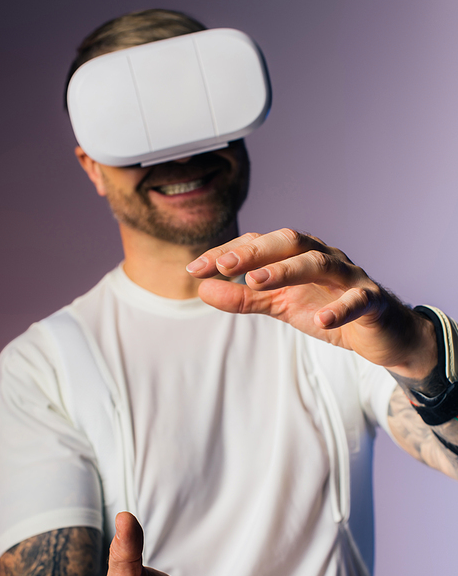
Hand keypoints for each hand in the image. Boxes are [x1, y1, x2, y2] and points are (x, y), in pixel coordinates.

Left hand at [186, 229, 436, 378]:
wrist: (380, 333)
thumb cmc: (327, 309)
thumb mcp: (280, 305)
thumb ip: (244, 297)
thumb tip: (203, 288)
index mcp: (298, 255)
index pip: (259, 244)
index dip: (227, 253)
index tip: (195, 268)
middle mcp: (323, 257)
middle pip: (290, 241)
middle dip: (255, 250)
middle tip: (225, 265)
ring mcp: (349, 276)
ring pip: (320, 262)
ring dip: (287, 270)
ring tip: (257, 282)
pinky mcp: (372, 300)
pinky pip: (357, 299)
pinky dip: (339, 308)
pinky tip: (320, 321)